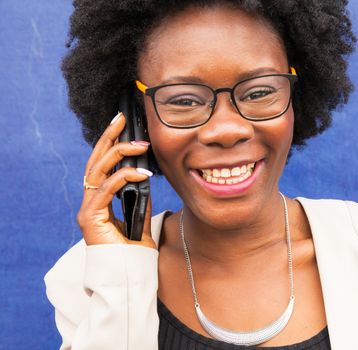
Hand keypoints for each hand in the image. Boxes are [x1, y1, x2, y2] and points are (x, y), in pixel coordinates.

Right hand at [77, 112, 155, 248]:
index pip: (102, 165)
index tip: (122, 125)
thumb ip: (140, 198)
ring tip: (140, 144)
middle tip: (121, 118)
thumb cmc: (133, 250)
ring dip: (119, 153)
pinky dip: (125, 177)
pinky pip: (106, 190)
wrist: (129, 274)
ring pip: (98, 171)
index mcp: (99, 200)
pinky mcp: (91, 218)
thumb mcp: (140, 216)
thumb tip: (146, 178)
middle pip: (95, 161)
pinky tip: (143, 173)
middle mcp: (90, 202)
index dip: (109, 144)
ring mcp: (88, 209)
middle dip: (108, 137)